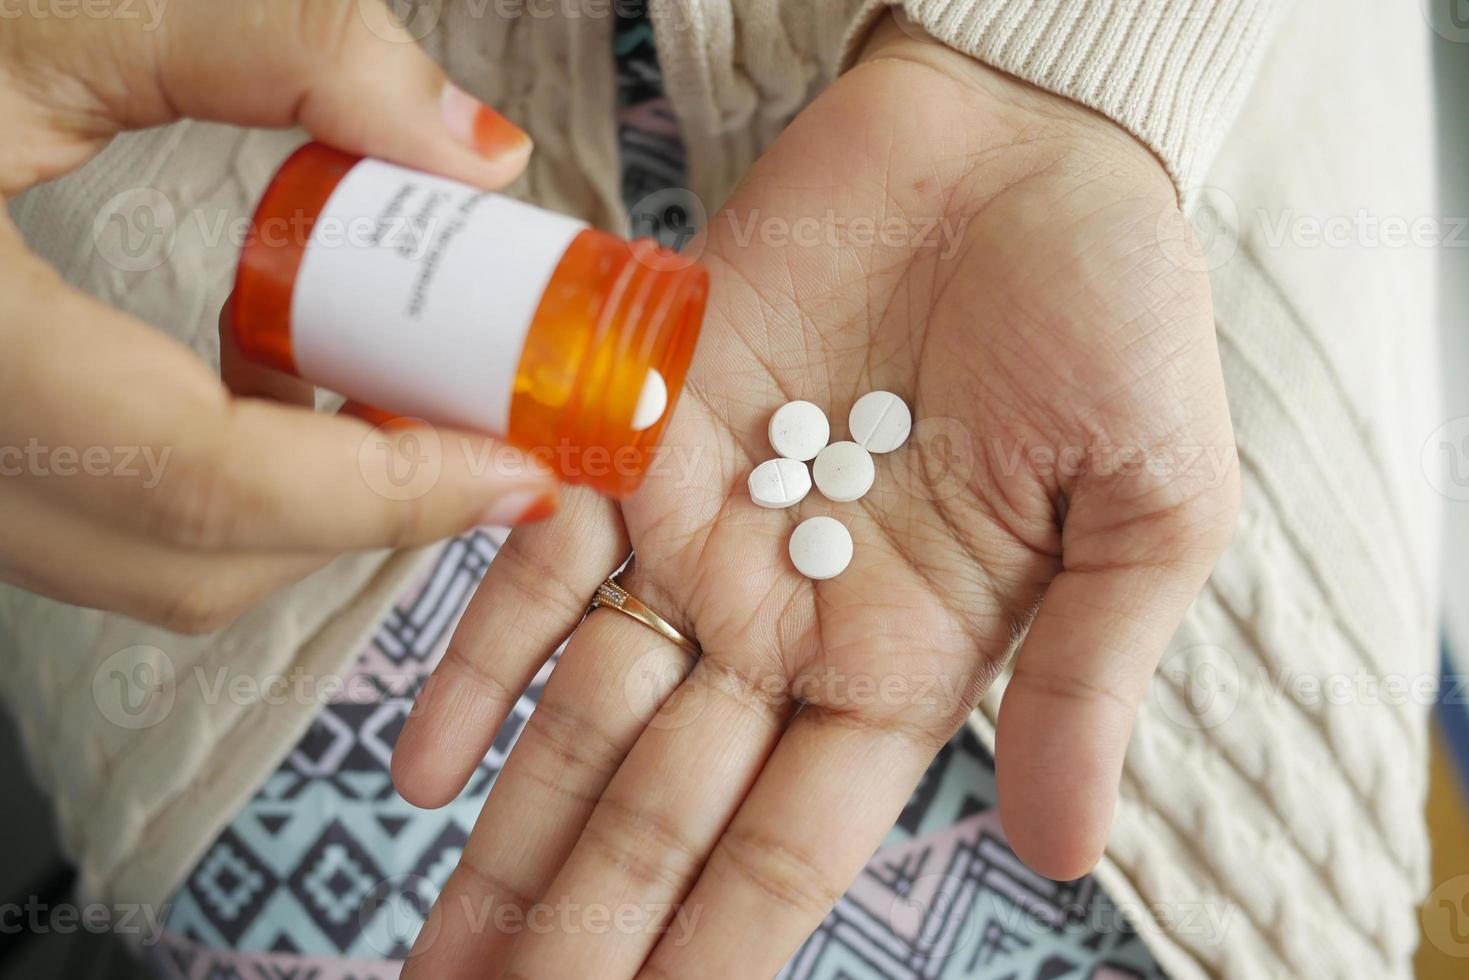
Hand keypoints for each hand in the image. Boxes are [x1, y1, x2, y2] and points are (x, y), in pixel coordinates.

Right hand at [0, 0, 555, 630]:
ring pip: (142, 562)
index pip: (208, 487)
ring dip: (290, 504)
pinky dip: (209, 479)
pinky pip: (96, 520)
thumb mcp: (50, 1)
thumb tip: (473, 151)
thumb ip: (280, 49)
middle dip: (358, 513)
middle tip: (469, 423)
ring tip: (383, 394)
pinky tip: (260, 378)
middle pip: (189, 561)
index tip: (519, 469)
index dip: (390, 492)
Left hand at [393, 14, 1238, 976]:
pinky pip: (539, 567)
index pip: (786, 850)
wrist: (1015, 149)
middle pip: (660, 813)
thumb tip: (1066, 855)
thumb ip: (1087, 682)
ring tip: (442, 956)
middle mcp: (785, 622)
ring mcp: (702, 536)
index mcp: (905, 664)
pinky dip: (479, 661)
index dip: (709, 956)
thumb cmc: (1112, 318)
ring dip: (511, 838)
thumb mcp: (1149, 516)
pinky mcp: (638, 436)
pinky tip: (423, 769)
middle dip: (581, 931)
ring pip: (583, 719)